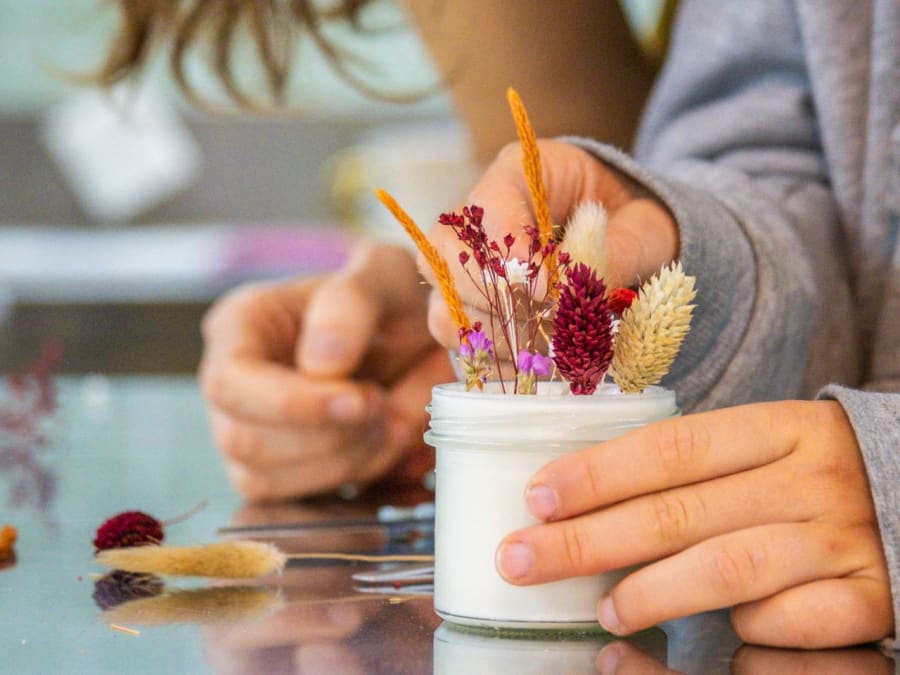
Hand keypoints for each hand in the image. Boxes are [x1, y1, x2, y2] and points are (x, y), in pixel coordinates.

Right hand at [199, 241, 453, 499]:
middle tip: (387, 406)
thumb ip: (351, 304)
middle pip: (244, 442)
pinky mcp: (279, 472)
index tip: (361, 401)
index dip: (292, 405)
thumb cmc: (392, 298)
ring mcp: (248, 433)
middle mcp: (232, 385)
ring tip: (394, 420)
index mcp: (241, 326)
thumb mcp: (384, 275)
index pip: (230, 383)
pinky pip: (299, 502)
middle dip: (329, 437)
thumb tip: (321, 363)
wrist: (417, 337)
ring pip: (267, 482)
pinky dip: (354, 480)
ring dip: (346, 462)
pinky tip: (387, 444)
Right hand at [423, 138, 678, 356]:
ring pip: (444, 304)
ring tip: (544, 350)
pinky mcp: (473, 309)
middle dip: (494, 299)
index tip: (543, 290)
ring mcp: (468, 267)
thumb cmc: (638, 221)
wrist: (634, 242)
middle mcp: (480, 218)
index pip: (489, 205)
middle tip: (543, 326)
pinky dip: (493, 359)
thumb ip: (619, 250)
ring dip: (493, 335)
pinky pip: (460, 340)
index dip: (510, 250)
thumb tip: (580, 290)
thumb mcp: (646, 226)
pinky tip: (534, 365)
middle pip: (447, 256)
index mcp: (520, 174)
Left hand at [495, 400, 892, 647]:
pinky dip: (748, 633)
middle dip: (589, 541)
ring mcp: (841, 539)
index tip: (536, 497)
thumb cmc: (816, 473)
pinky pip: (791, 622)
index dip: (597, 474)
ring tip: (604, 612)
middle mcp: (809, 479)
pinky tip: (722, 636)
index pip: (670, 448)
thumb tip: (587, 492)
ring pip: (727, 568)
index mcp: (780, 428)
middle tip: (523, 561)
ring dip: (652, 593)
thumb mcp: (769, 447)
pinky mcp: (870, 597)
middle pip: (679, 512)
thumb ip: (696, 466)